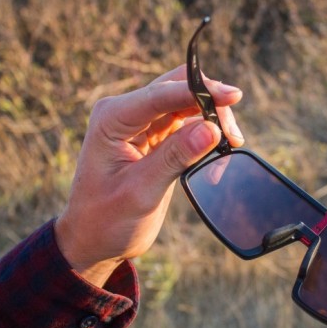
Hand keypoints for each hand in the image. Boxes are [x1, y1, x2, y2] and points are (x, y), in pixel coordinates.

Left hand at [55, 65, 243, 286]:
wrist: (93, 240)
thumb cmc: (105, 219)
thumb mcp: (141, 191)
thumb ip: (175, 157)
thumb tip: (212, 129)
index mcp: (113, 118)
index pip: (161, 93)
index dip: (200, 91)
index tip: (233, 95)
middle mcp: (127, 113)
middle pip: (179, 87)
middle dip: (211, 102)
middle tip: (233, 134)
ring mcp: (142, 123)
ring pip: (188, 102)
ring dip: (213, 117)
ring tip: (231, 144)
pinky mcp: (157, 137)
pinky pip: (189, 121)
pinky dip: (208, 131)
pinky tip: (221, 150)